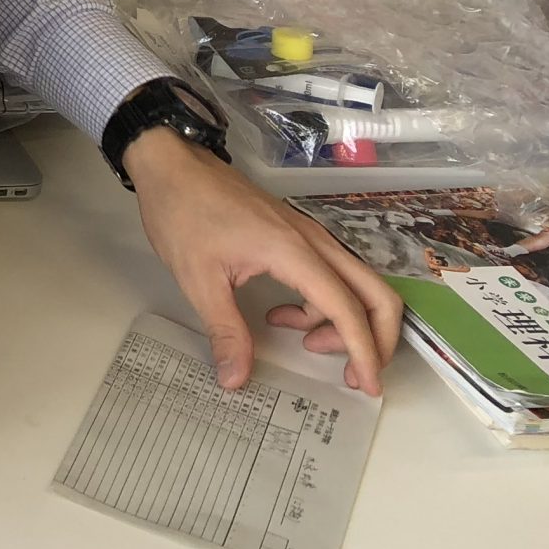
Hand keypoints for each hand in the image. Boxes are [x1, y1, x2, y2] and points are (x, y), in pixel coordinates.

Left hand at [126, 130, 402, 394]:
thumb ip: (224, 330)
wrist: (171, 162)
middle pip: (375, 294)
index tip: (368, 386)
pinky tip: (282, 314)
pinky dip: (322, 303)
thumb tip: (235, 380)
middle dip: (377, 340)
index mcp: (295, 252)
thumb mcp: (197, 279)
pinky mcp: (296, 234)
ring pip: (356, 285)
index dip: (364, 351)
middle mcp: (314, 241)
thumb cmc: (182, 214)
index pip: (347, 308)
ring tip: (305, 343)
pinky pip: (331, 274)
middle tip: (352, 374)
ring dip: (345, 322)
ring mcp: (309, 235)